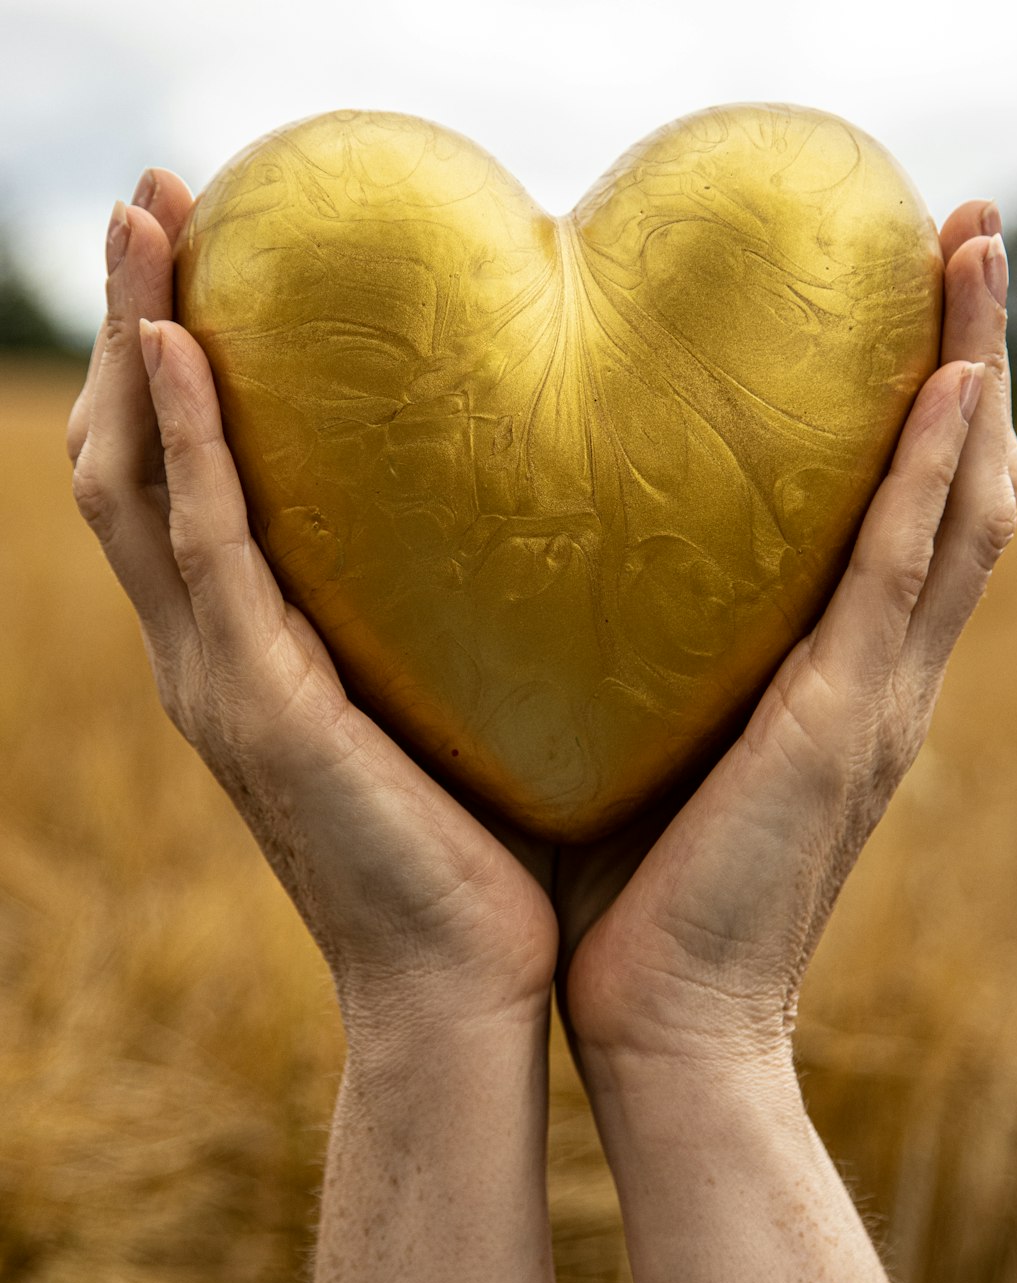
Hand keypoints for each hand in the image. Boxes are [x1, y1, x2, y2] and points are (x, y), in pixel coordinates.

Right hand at [66, 172, 559, 1038]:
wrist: (465, 992)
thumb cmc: (483, 863)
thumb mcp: (454, 719)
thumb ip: (451, 631)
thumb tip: (531, 539)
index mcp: (257, 668)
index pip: (186, 499)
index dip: (174, 385)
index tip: (206, 268)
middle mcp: (214, 666)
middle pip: (136, 470)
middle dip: (137, 331)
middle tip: (160, 207)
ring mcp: (221, 686)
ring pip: (138, 490)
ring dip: (136, 349)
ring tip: (152, 221)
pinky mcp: (258, 706)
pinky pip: (205, 547)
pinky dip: (180, 445)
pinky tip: (180, 345)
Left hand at [557, 199, 1016, 1066]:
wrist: (664, 1032)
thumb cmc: (629, 903)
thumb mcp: (637, 755)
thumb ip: (626, 669)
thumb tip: (545, 577)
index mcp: (834, 694)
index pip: (897, 531)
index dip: (916, 422)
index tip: (899, 311)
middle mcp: (877, 687)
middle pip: (950, 495)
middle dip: (964, 362)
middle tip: (953, 239)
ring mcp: (874, 706)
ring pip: (953, 514)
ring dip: (969, 378)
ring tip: (967, 252)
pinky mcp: (842, 729)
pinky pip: (900, 575)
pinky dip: (930, 475)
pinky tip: (942, 380)